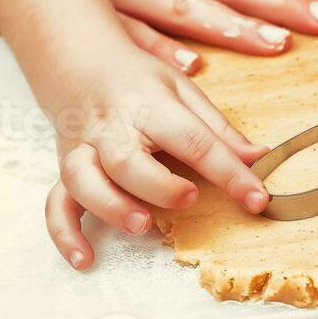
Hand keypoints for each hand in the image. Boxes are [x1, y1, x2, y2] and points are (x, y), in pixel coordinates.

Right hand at [45, 48, 268, 270]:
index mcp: (149, 104)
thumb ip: (219, 129)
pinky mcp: (64, 169)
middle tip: (188, 199)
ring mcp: (82, 149)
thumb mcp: (183, 91)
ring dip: (111, 207)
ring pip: (84, 180)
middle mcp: (110, 127)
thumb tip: (260, 158)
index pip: (192, 139)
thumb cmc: (139, 81)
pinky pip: (57, 204)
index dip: (228, 171)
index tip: (257, 198)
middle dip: (157, 184)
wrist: (79, 61)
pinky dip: (66, 234)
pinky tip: (86, 258)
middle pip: (125, 159)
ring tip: (142, 225)